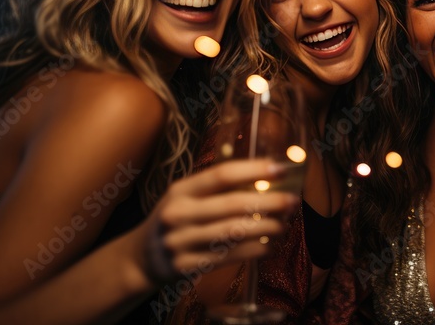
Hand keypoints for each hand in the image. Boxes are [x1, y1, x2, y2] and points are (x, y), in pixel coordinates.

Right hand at [138, 159, 298, 283]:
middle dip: (268, 202)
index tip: (281, 168)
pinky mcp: (188, 265)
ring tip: (284, 224)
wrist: (142, 258)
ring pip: (234, 232)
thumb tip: (266, 176)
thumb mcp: (185, 198)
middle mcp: (179, 214)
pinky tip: (271, 245)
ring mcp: (182, 241)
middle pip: (232, 204)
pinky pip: (230, 256)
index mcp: (181, 190)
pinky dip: (255, 250)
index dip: (253, 170)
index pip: (221, 175)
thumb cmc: (176, 220)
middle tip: (292, 200)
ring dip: (266, 228)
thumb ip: (217, 189)